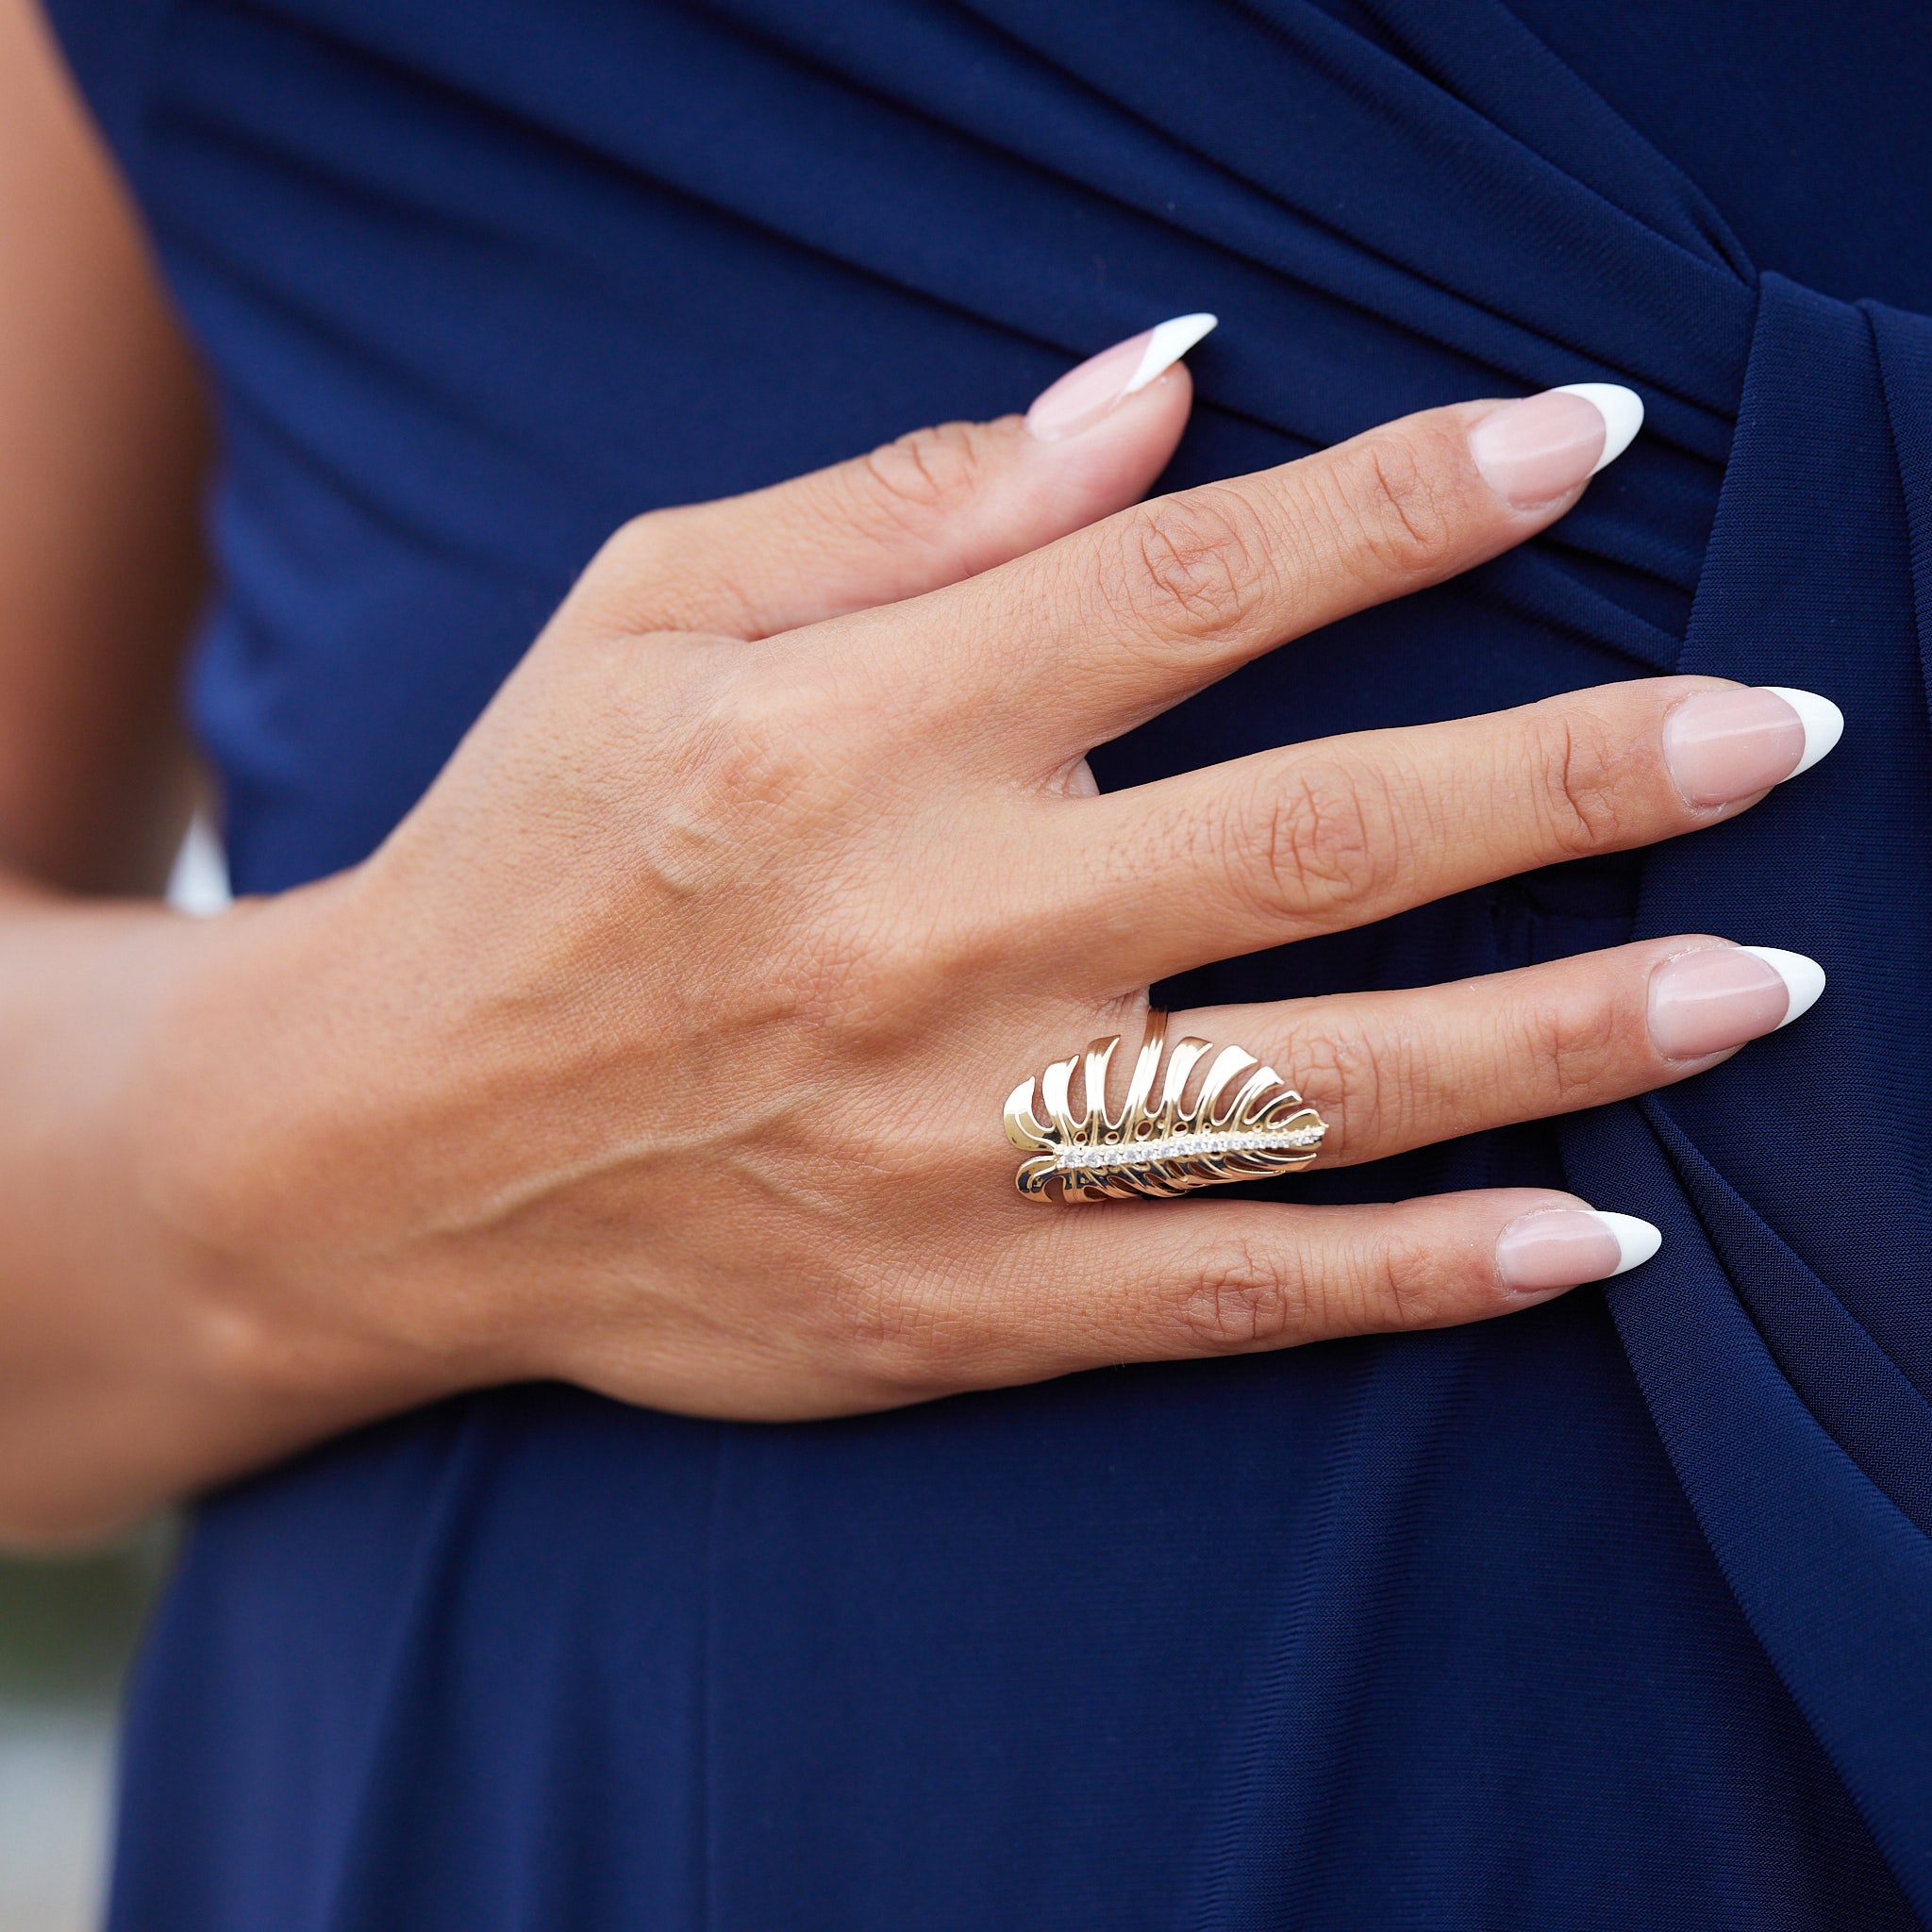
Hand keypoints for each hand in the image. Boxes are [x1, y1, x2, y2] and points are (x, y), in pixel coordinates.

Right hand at [144, 324, 1835, 1425]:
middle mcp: (937, 933)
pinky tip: (1594, 1240)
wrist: (393, 1142)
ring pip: (1330, 1084)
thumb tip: (1159, 390)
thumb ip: (906, 499)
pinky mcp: (961, 1305)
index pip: (1193, 588)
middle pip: (1325, 837)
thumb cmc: (528, 844)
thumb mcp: (648, 608)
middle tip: (1775, 734)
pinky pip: (1239, 1291)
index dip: (1409, 502)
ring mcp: (961, 1141)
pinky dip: (1429, 1273)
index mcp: (855, 731)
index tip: (1584, 438)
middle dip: (1579, 773)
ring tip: (1764, 983)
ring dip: (1574, 1029)